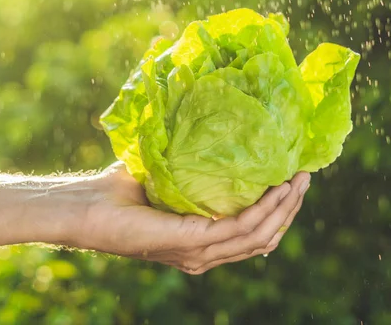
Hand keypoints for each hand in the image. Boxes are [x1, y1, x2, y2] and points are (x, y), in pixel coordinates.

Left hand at [71, 162, 309, 273]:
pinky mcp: (191, 242)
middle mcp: (205, 255)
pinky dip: (265, 207)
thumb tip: (219, 136)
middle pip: (264, 237)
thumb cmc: (121, 191)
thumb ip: (195, 171)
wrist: (85, 206)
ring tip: (299, 179)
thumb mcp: (169, 179)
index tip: (295, 181)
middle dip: (289, 208)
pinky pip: (240, 227)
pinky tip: (278, 187)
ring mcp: (199, 253)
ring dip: (284, 207)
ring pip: (259, 234)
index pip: (253, 236)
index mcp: (202, 244)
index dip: (279, 212)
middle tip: (305, 177)